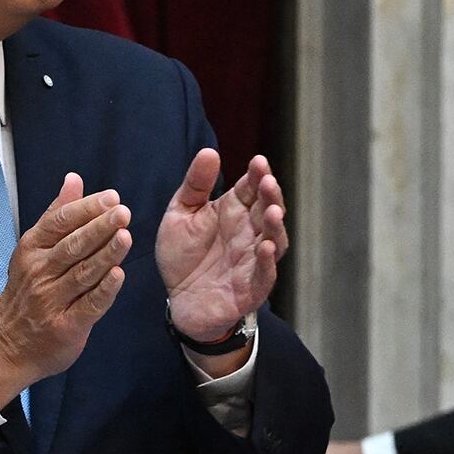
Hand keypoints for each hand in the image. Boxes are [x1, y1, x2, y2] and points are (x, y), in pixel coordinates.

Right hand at [0, 177, 130, 400]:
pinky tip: (119, 275)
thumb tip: (74, 179)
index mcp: (32, 248)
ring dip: (106, 254)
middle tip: (123, 213)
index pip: (60, 222)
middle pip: (72, 246)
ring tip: (125, 236)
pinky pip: (88, 305)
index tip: (112, 197)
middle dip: (99, 227)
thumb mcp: (35, 249)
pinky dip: (104, 291)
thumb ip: (57, 214)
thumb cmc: (28, 291)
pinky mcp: (66, 326)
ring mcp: (51, 300)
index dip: (86, 209)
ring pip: (83, 273)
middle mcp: (40, 272)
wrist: (7, 344)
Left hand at [156, 149, 284, 345]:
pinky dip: (267, 262)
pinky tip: (264, 247)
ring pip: (274, 240)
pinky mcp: (251, 288)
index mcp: (235, 212)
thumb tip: (209, 152)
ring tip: (272, 211)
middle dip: (271, 195)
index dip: (258, 175)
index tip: (258, 162)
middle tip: (267, 181)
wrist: (178, 301)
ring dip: (275, 226)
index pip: (252, 189)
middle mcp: (249, 233)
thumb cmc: (184, 256)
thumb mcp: (181, 214)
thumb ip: (195, 185)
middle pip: (267, 210)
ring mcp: (254, 261)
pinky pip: (265, 274)